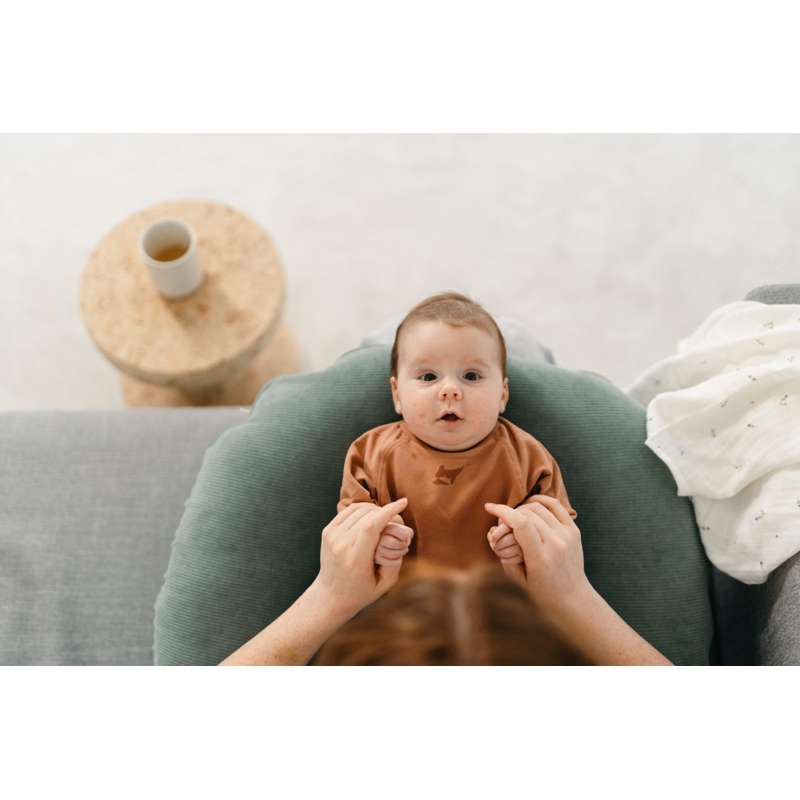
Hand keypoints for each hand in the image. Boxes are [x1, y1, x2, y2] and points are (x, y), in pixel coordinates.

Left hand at [314, 498, 408, 616]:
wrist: (330, 595)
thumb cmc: (361, 592)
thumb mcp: (384, 584)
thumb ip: (395, 561)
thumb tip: (401, 537)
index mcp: (355, 559)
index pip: (371, 526)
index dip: (388, 511)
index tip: (403, 503)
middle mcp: (341, 545)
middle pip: (366, 516)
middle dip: (385, 511)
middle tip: (397, 518)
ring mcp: (332, 537)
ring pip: (358, 510)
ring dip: (375, 509)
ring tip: (385, 519)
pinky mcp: (327, 531)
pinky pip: (348, 511)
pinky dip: (363, 509)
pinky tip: (371, 516)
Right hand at [484, 495, 592, 620]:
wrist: (573, 598)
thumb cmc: (542, 593)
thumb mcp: (518, 579)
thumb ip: (505, 555)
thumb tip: (496, 531)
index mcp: (540, 557)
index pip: (520, 523)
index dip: (502, 511)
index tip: (489, 507)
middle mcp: (556, 543)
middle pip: (528, 514)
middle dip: (510, 514)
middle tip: (503, 523)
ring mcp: (567, 535)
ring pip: (539, 508)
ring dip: (523, 509)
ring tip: (515, 518)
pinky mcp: (573, 531)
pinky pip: (555, 506)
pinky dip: (541, 501)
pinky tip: (530, 504)